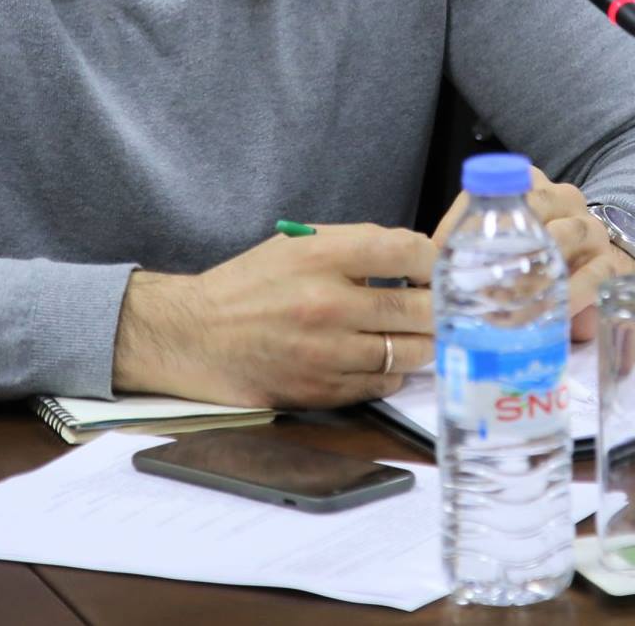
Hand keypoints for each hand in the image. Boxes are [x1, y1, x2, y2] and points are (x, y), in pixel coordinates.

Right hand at [111, 223, 435, 408]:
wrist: (194, 337)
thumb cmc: (248, 286)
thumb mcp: (298, 245)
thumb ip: (357, 245)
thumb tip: (416, 253)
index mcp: (321, 257)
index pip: (407, 251)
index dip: (432, 258)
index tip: (433, 265)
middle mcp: (327, 305)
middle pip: (419, 307)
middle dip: (438, 304)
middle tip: (440, 302)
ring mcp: (327, 353)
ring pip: (410, 351)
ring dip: (420, 340)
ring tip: (413, 330)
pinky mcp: (323, 390)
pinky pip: (384, 383)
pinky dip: (392, 370)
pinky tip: (380, 355)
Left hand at [431, 165, 634, 341]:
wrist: (598, 255)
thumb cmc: (535, 248)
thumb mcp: (502, 239)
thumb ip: (468, 246)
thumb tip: (429, 272)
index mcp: (530, 185)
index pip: (495, 187)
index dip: (465, 218)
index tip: (441, 250)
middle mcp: (564, 199)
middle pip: (536, 205)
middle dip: (504, 243)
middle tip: (475, 282)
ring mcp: (590, 229)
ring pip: (566, 236)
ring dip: (536, 271)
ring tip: (508, 303)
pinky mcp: (610, 263)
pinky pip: (594, 276)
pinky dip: (570, 297)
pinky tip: (549, 316)